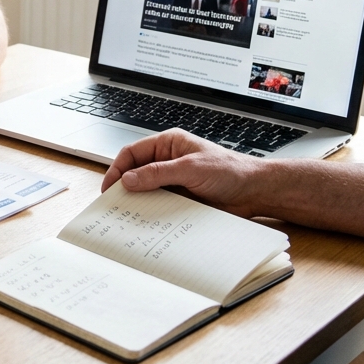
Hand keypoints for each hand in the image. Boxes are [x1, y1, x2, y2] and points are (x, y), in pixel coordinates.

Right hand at [101, 129, 264, 217]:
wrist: (253, 191)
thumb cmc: (230, 170)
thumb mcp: (191, 169)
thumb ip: (158, 173)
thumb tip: (129, 179)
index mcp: (168, 143)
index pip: (132, 153)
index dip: (117, 169)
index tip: (109, 187)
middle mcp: (168, 160)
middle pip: (136, 171)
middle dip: (124, 186)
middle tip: (113, 203)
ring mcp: (173, 179)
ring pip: (146, 189)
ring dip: (138, 200)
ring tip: (127, 213)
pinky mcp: (180, 197)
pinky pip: (159, 203)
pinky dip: (151, 211)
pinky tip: (148, 219)